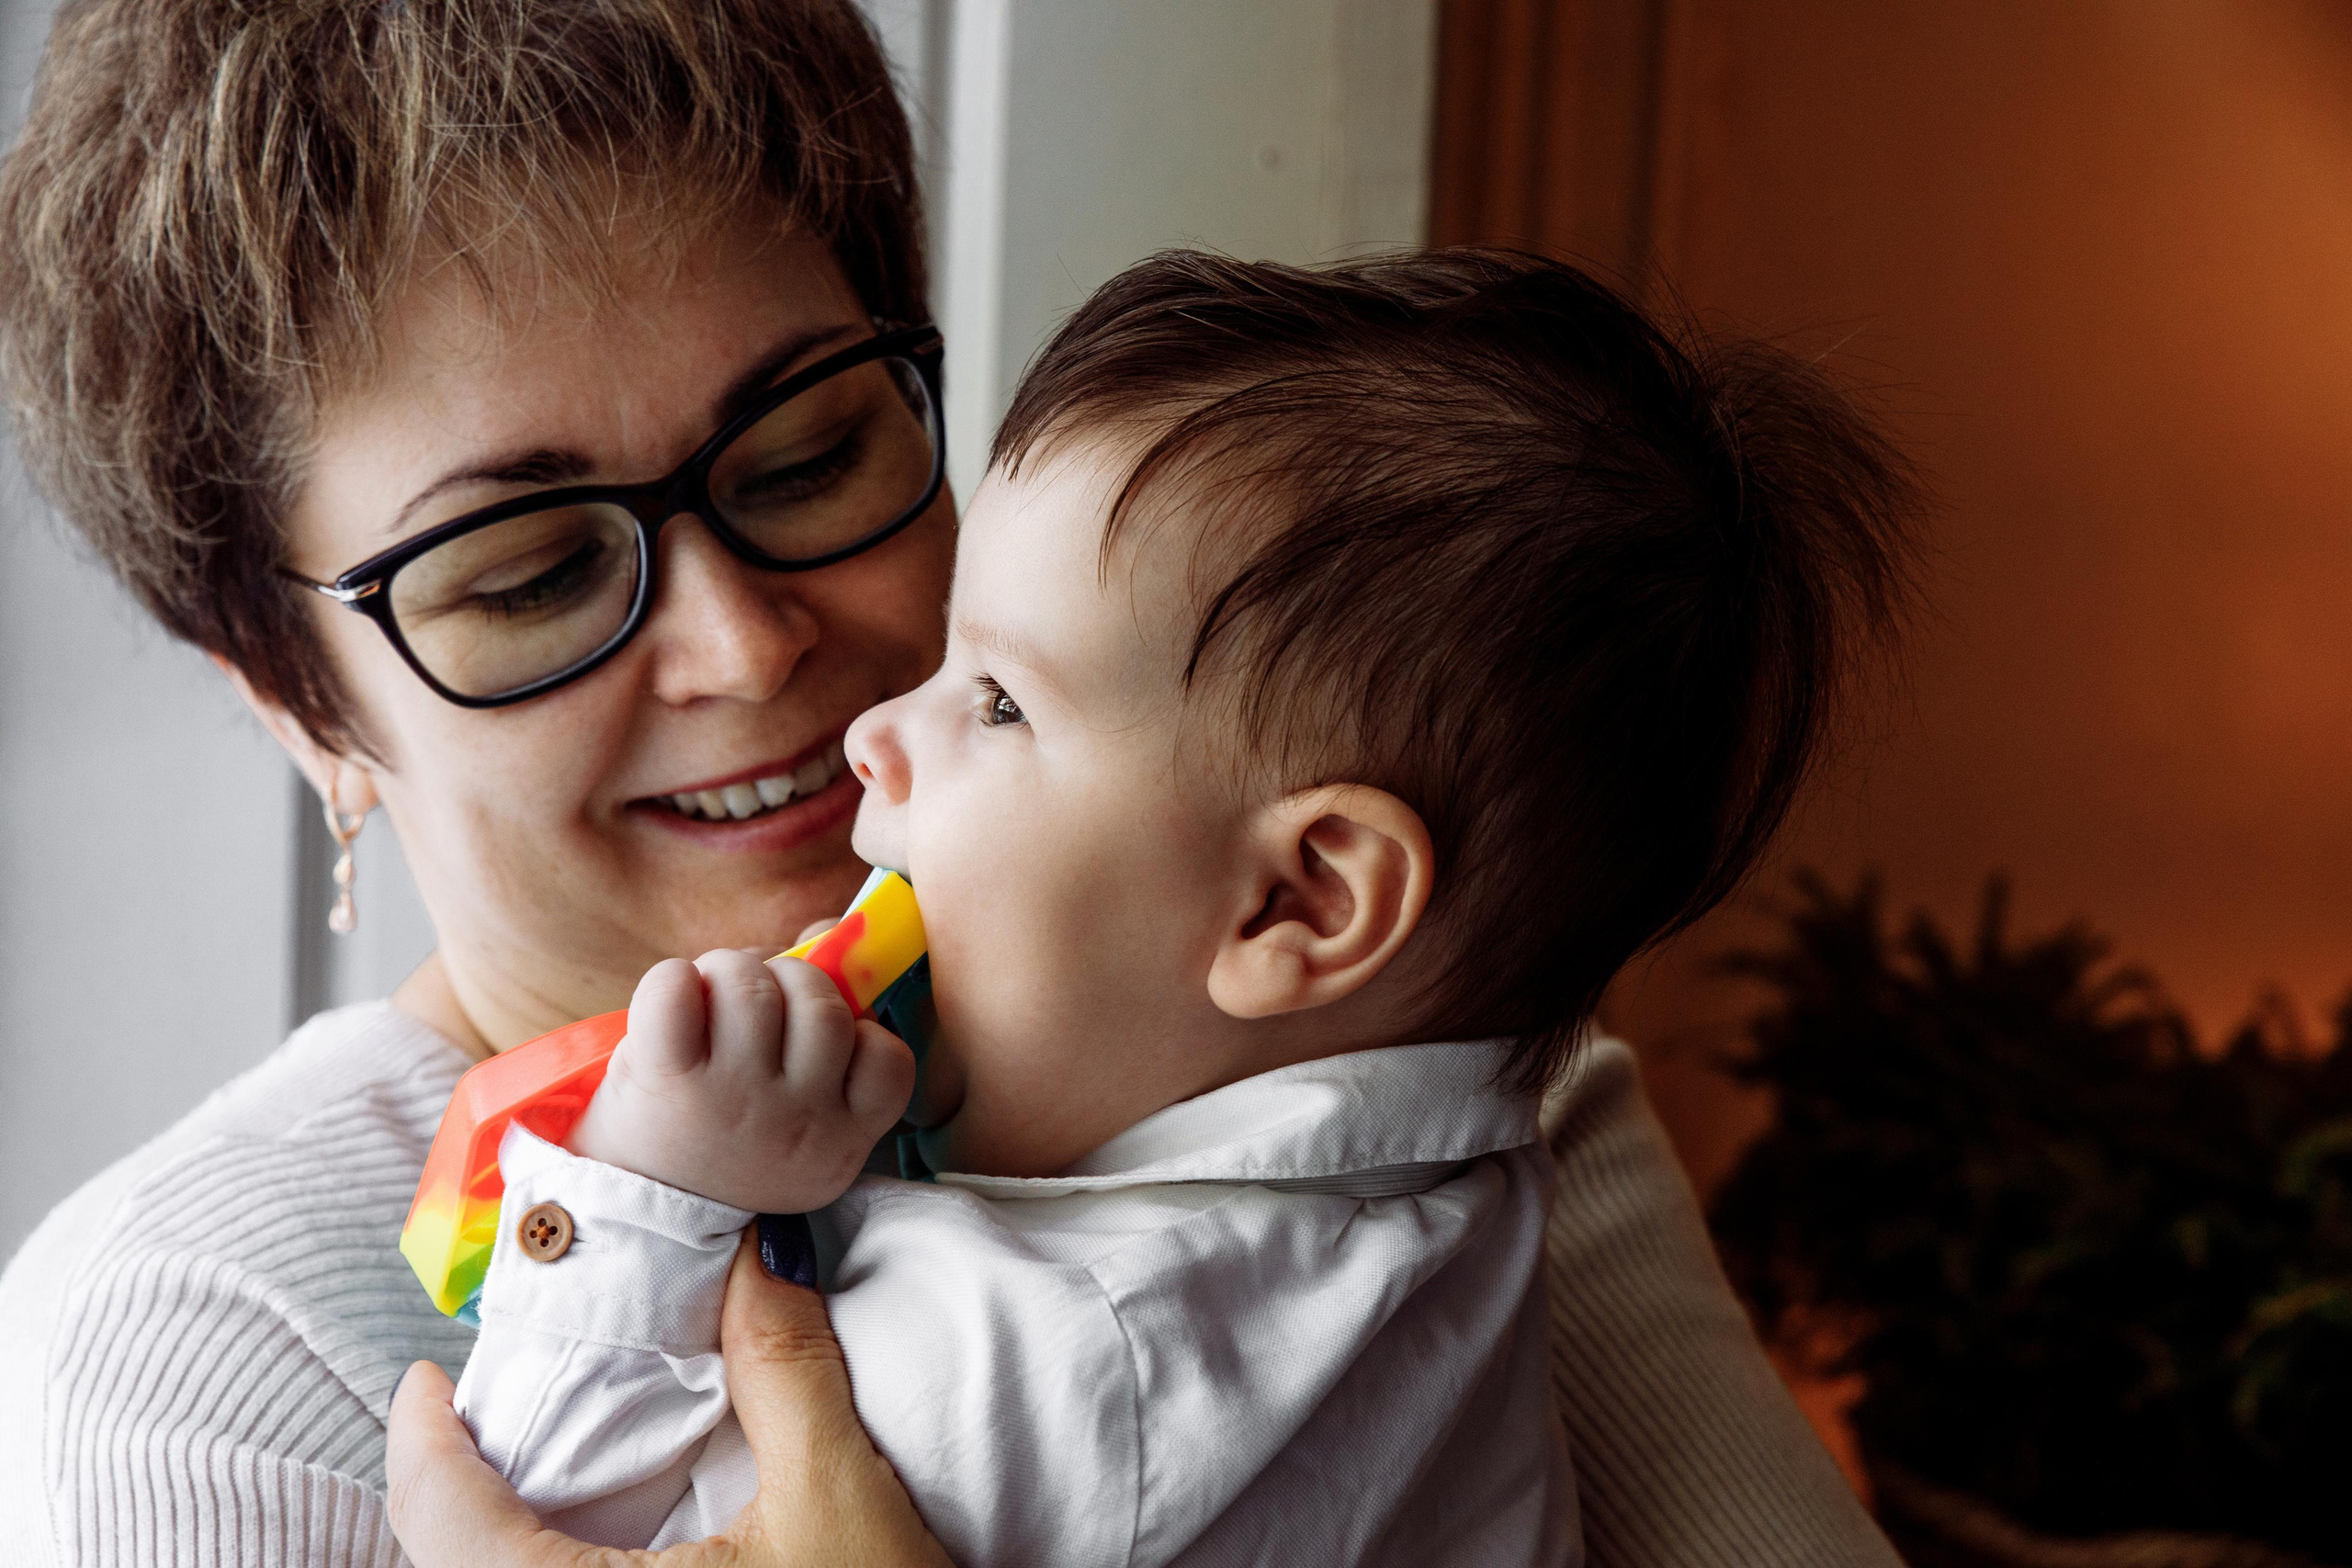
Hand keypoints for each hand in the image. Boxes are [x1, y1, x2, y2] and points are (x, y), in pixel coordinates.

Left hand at [386, 1231, 953, 1567]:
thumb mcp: (838, 1495)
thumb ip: (784, 1367)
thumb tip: (760, 1252)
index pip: (443, 1522)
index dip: (421, 1441)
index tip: (427, 1378)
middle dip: (447, 1496)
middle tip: (482, 1420)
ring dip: (487, 1552)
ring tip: (529, 1488)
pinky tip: (587, 1563)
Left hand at [567, 949, 914, 1211]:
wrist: (633, 1216)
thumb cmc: (724, 1150)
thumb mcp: (800, 1122)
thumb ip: (830, 1036)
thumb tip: (828, 930)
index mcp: (841, 1139)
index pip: (889, 1059)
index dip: (858, 1031)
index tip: (816, 1046)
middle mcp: (798, 1122)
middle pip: (821, 1003)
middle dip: (787, 982)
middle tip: (752, 1005)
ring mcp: (736, 1099)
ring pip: (756, 985)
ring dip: (729, 971)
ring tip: (710, 1000)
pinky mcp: (669, 1080)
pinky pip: (677, 988)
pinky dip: (672, 979)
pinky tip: (673, 1002)